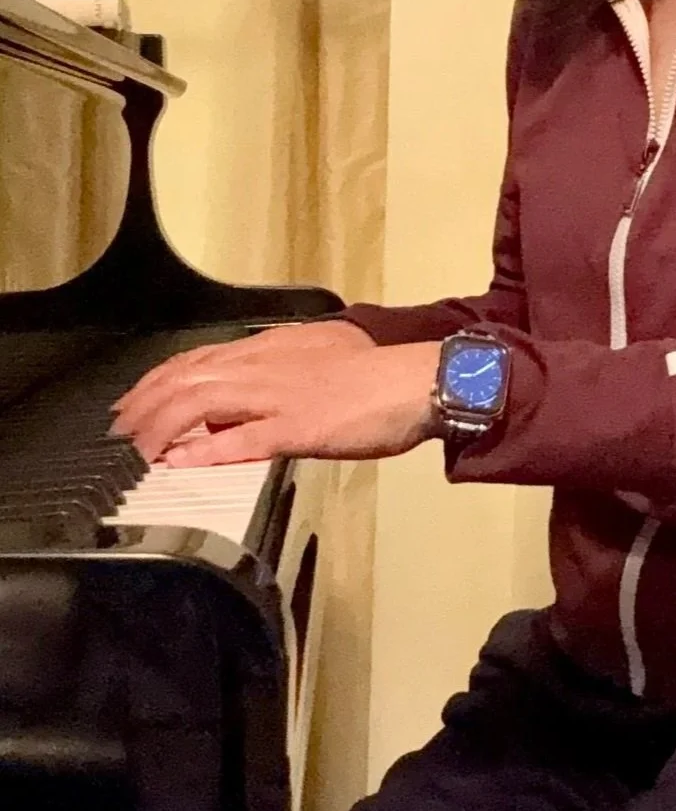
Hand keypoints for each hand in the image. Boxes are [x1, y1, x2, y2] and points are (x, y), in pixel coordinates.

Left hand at [112, 324, 439, 465]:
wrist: (419, 378)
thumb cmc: (380, 372)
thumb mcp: (324, 356)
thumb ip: (283, 372)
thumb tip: (254, 396)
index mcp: (274, 347)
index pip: (198, 357)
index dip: (158, 380)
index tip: (136, 401)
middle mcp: (266, 365)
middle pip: (185, 377)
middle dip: (143, 405)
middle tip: (120, 431)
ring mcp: (278, 395)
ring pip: (198, 403)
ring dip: (158, 428)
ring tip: (137, 451)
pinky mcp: (296, 427)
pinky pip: (238, 440)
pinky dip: (202, 451)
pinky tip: (180, 463)